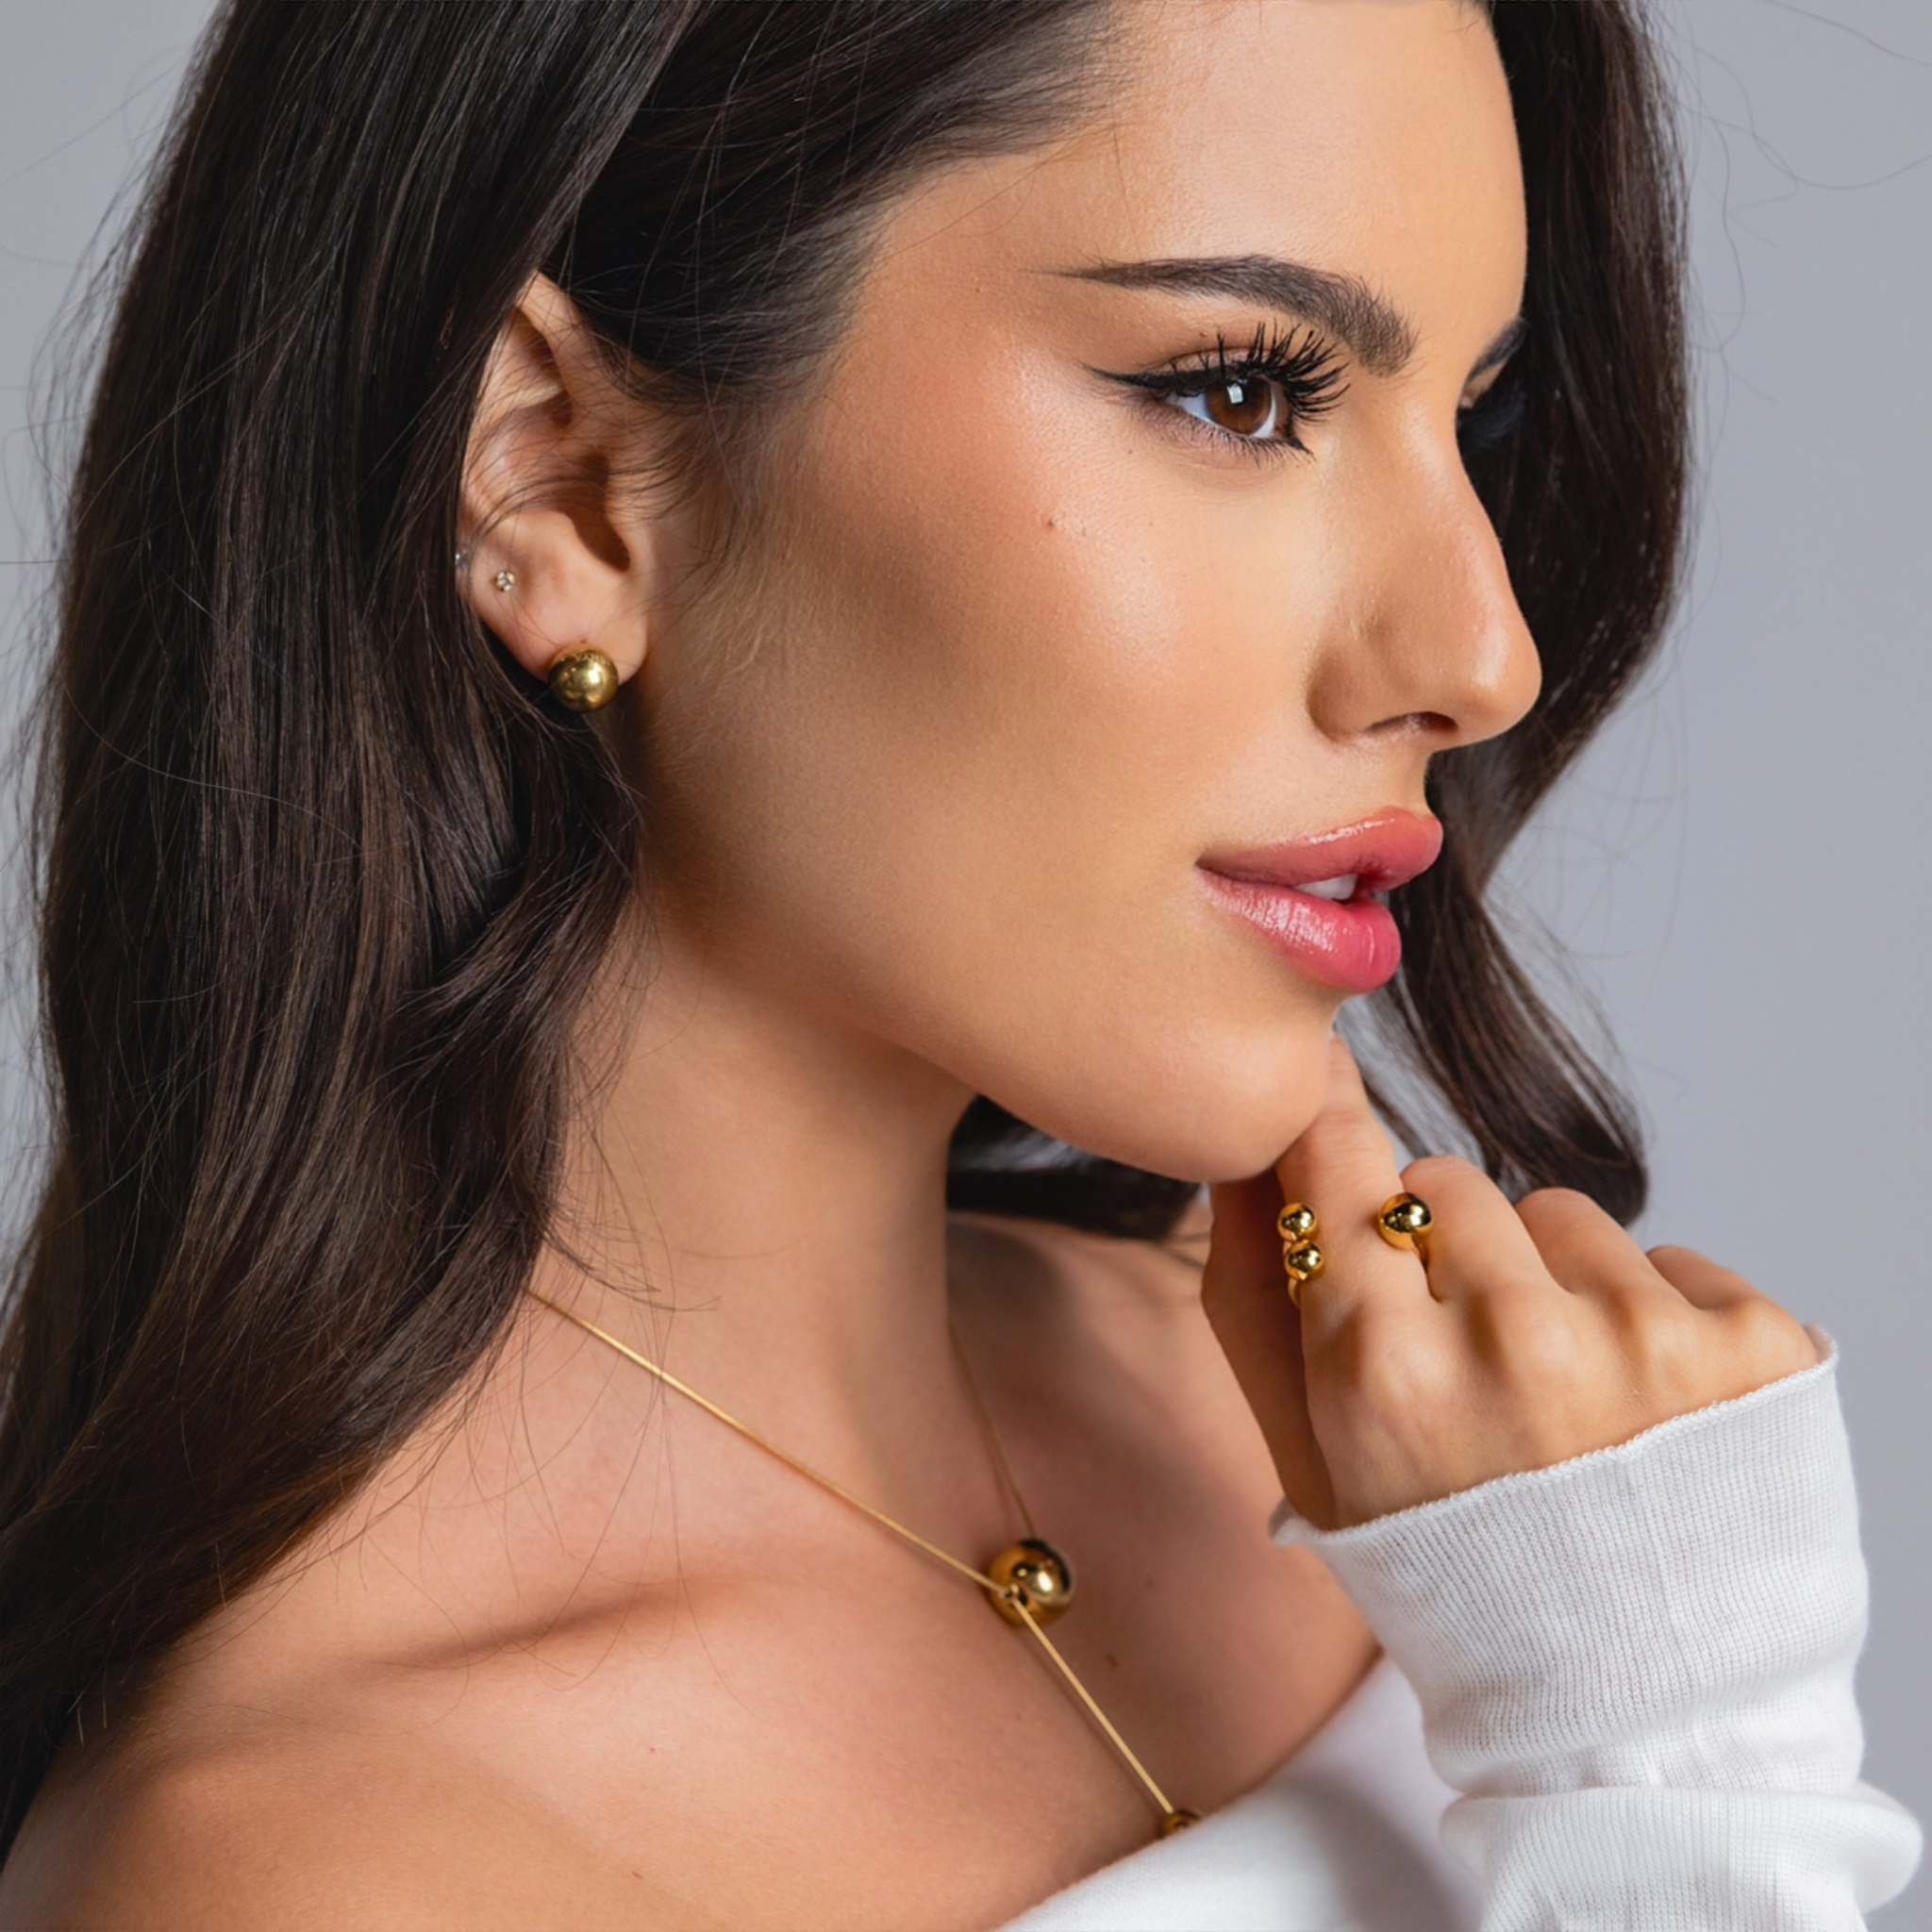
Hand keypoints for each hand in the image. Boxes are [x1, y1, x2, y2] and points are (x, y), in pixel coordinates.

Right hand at [1202, 1038, 1821, 1530]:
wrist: (1639, 1715)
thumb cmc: (1452, 1579)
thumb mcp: (1309, 1461)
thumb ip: (1254, 1296)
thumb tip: (1242, 1149)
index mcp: (1385, 1369)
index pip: (1338, 1158)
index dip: (1328, 1129)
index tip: (1327, 1097)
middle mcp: (1513, 1337)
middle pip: (1443, 1183)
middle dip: (1440, 1245)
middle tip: (1460, 1355)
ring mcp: (1645, 1337)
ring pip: (1562, 1213)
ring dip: (1551, 1279)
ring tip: (1565, 1402)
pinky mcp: (1755, 1343)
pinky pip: (1670, 1257)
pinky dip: (1652, 1316)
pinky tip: (1647, 1415)